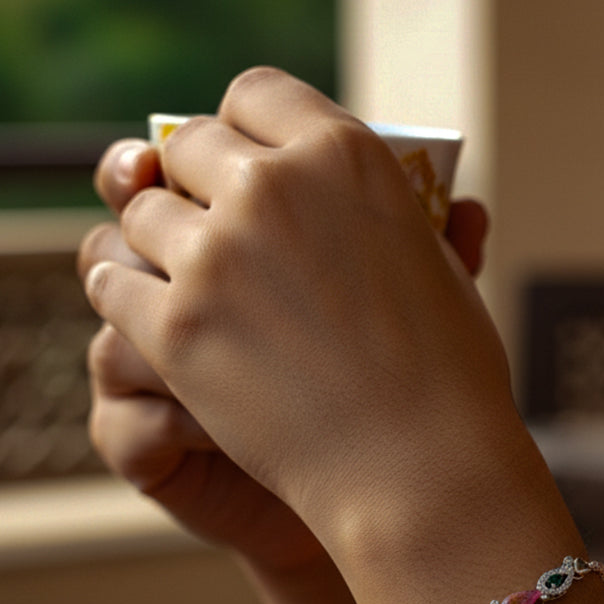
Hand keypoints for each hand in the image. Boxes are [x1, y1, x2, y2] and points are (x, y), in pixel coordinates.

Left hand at [82, 68, 513, 563]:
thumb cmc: (450, 379)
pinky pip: (112, 281)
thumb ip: (404, 221)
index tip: (244, 159)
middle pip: (188, 144)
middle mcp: (273, 188)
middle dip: (196, 179)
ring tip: (189, 278)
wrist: (422, 469)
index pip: (257, 93)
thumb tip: (441, 202)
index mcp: (347, 157)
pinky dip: (129, 296)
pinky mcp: (176, 326)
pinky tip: (157, 318)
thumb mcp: (442, 271)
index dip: (243, 125)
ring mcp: (217, 256)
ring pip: (141, 213)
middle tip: (213, 222)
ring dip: (162, 241)